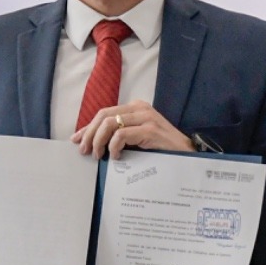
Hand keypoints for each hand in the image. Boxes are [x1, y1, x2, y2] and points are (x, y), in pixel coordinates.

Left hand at [73, 101, 191, 158]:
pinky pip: (121, 134)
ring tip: (98, 155)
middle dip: (89, 133)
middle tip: (84, 150)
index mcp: (136, 108)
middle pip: (103, 115)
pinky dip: (113, 146)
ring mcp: (146, 117)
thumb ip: (121, 136)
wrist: (189, 155)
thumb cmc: (163, 150)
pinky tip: (116, 157)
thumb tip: (94, 144)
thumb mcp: (138, 139)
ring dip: (98, 140)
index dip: (88, 127)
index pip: (104, 113)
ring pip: (109, 123)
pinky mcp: (150, 129)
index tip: (76, 140)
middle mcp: (140, 108)